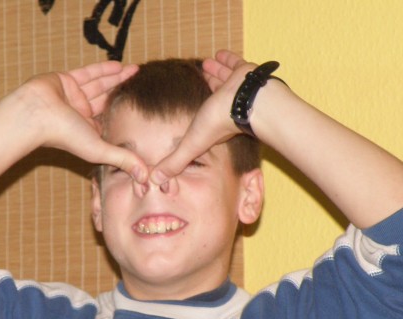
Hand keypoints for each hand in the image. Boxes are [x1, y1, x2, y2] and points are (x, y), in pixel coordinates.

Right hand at [20, 61, 147, 182]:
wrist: (35, 115)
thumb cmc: (64, 136)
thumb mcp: (99, 150)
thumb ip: (123, 160)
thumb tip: (146, 179)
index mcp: (87, 131)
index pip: (109, 122)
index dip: (124, 116)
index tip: (142, 110)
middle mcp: (79, 114)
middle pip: (106, 101)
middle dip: (122, 92)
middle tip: (142, 84)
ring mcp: (72, 96)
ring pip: (99, 85)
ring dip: (116, 78)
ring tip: (135, 71)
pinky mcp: (65, 80)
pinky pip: (87, 74)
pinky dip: (103, 70)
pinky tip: (120, 65)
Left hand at [150, 50, 255, 185]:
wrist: (248, 103)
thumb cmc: (221, 124)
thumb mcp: (191, 145)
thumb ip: (175, 162)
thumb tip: (155, 181)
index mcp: (213, 123)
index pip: (201, 122)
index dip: (196, 121)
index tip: (189, 116)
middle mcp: (225, 106)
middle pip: (212, 98)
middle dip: (205, 90)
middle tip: (198, 80)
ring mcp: (235, 88)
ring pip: (223, 79)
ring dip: (214, 73)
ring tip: (206, 64)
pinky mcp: (244, 73)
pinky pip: (234, 64)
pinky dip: (227, 59)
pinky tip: (219, 53)